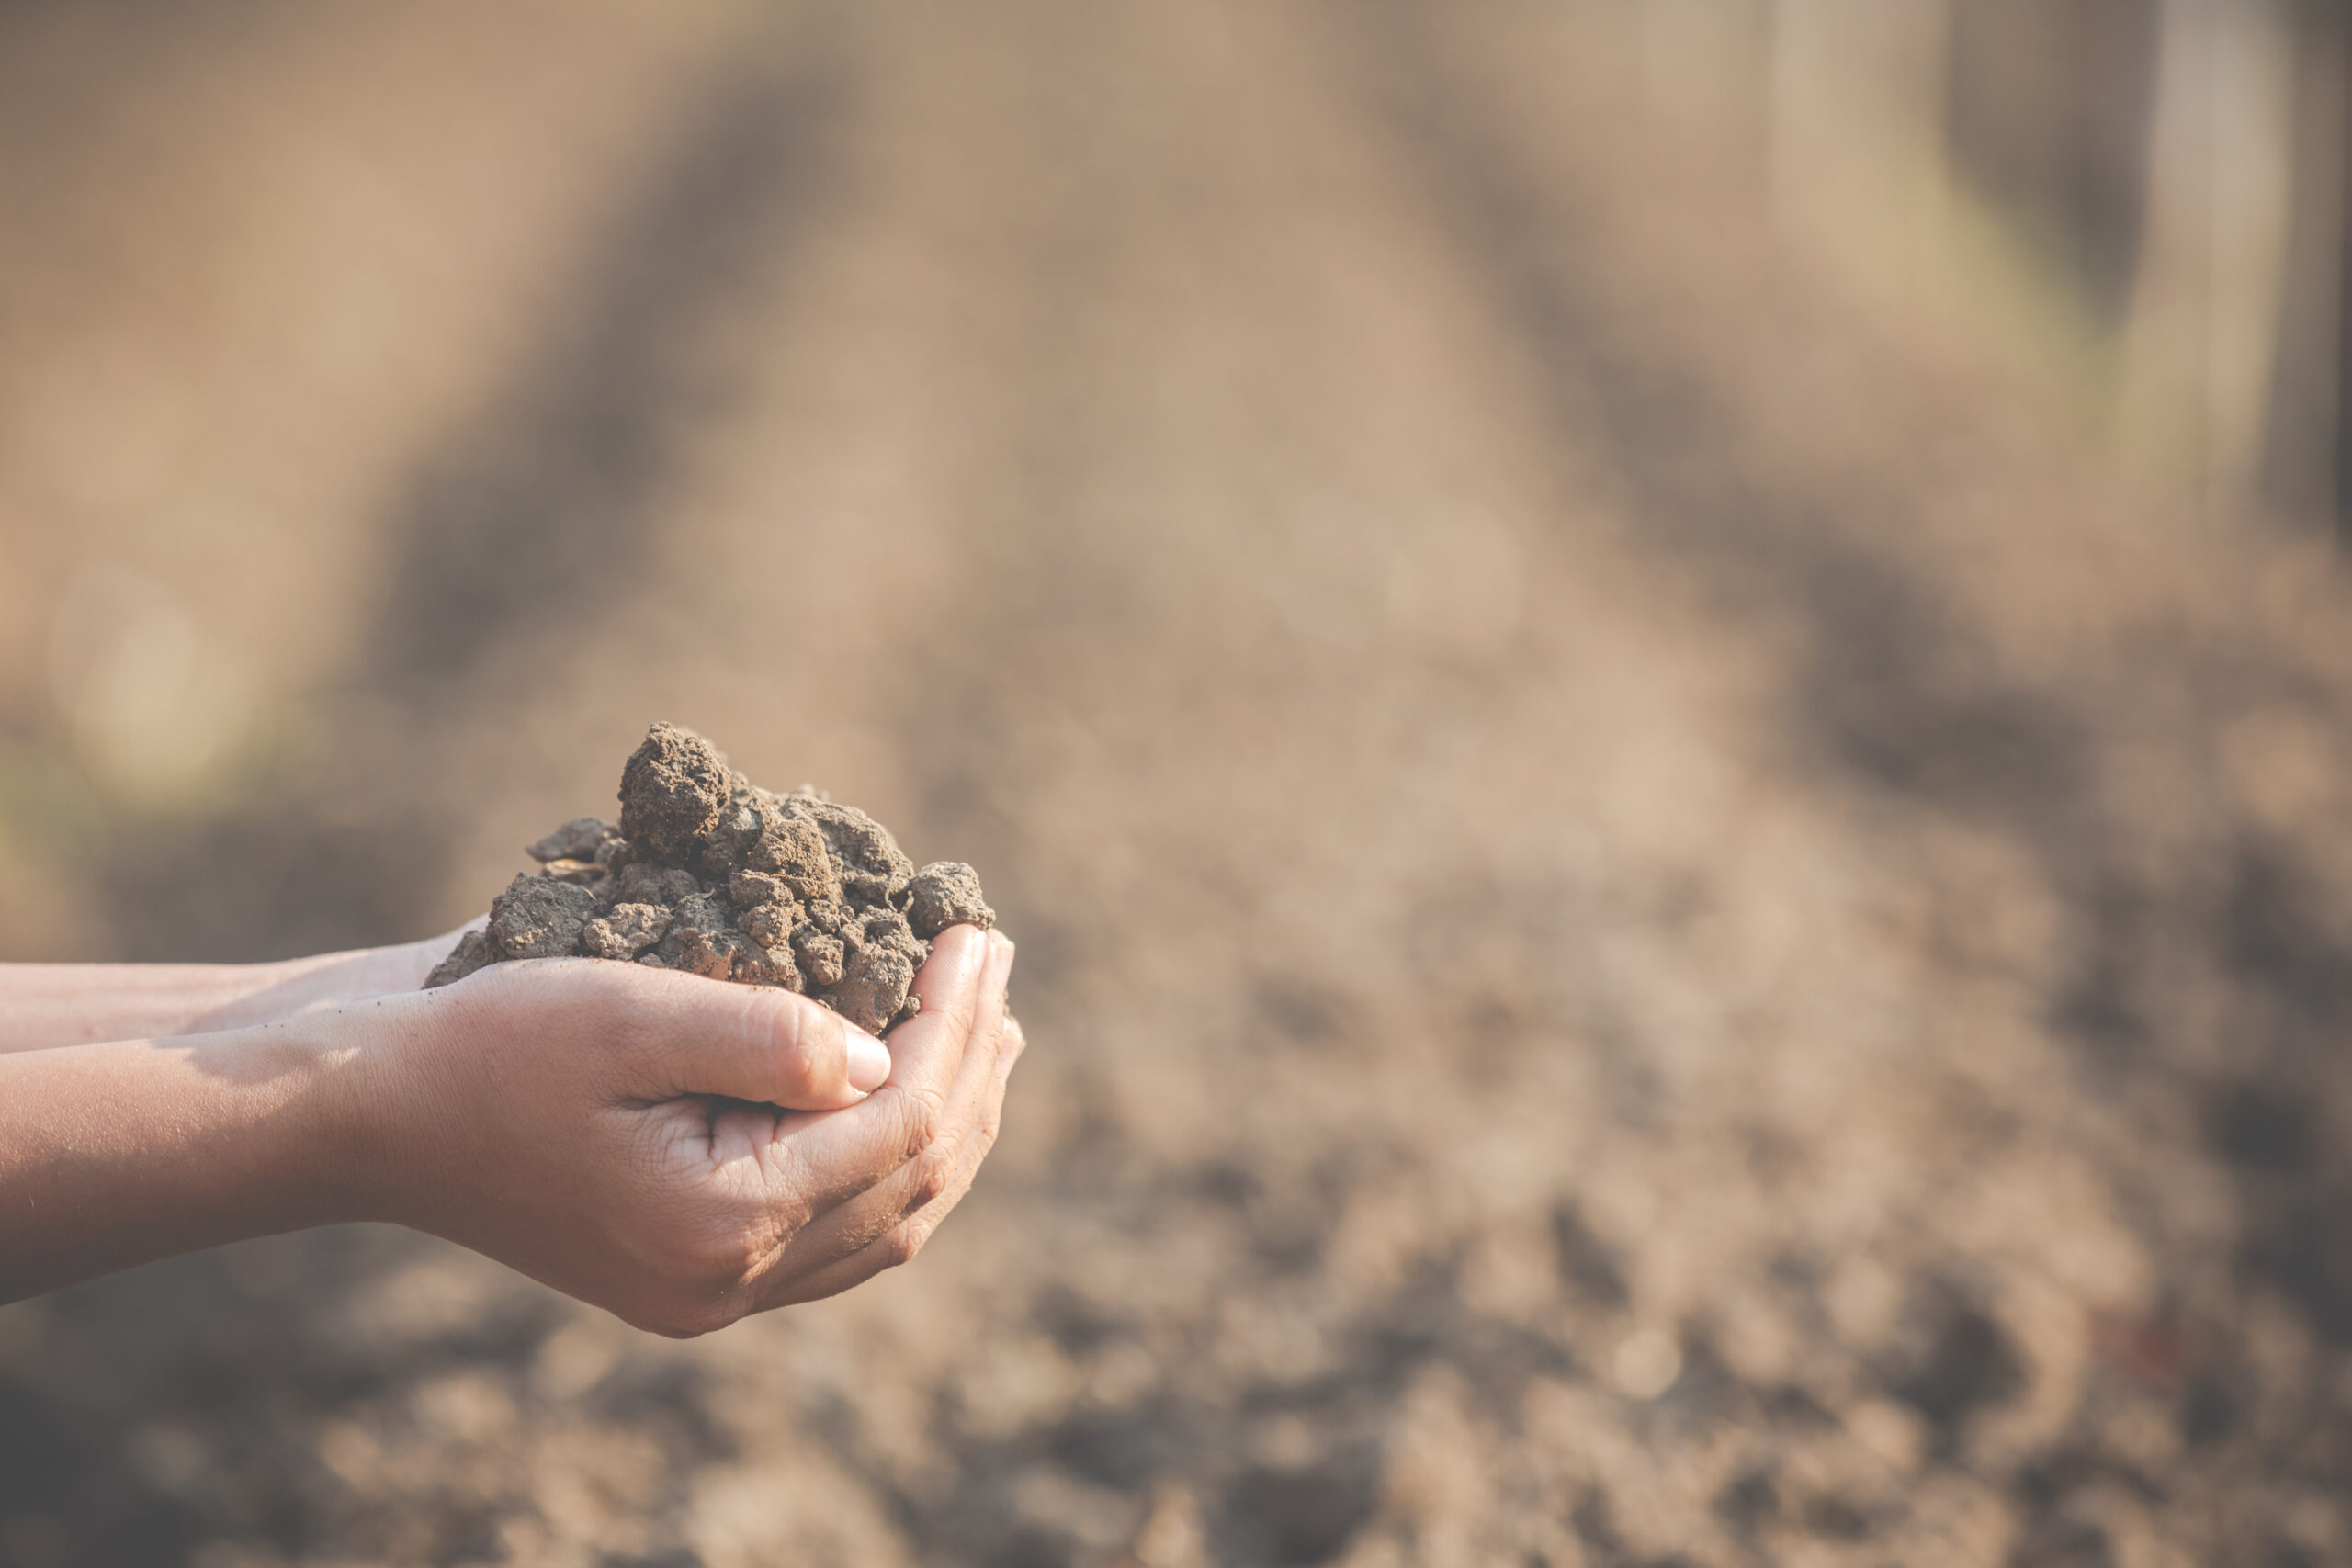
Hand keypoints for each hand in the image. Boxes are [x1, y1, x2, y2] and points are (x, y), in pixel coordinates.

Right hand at [367, 924, 1020, 1334]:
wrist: (368, 1113)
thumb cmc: (484, 1046)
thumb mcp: (627, 1011)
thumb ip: (767, 1037)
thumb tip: (883, 1056)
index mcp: (718, 1226)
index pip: (897, 1123)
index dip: (954, 1023)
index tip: (978, 932)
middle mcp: (726, 1281)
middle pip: (910, 1180)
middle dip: (971, 1068)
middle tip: (997, 968)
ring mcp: (709, 1289)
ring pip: (885, 1219)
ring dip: (949, 1121)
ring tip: (987, 1031)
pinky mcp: (689, 1269)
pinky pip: (834, 1232)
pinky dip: (889, 1161)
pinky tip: (903, 1095)